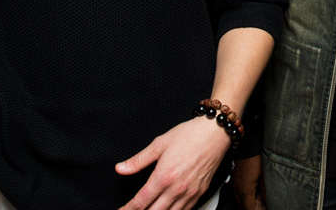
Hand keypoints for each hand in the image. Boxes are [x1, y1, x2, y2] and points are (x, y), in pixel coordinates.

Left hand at [116, 115, 230, 209]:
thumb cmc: (189, 135)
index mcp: (164, 176)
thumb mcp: (159, 144)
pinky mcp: (199, 193)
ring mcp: (189, 193)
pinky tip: (167, 209)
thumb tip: (120, 168)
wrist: (215, 133)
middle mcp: (176, 189)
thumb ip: (138, 160)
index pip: (141, 201)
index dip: (128, 208)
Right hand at [231, 155, 266, 209]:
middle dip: (255, 208)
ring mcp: (237, 186)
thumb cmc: (254, 158)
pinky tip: (258, 194)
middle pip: (246, 207)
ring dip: (252, 203)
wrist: (246, 147)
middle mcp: (238, 191)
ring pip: (243, 201)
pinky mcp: (237, 181)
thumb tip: (268, 200)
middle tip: (265, 206)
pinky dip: (249, 197)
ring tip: (263, 202)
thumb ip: (265, 191)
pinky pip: (241, 194)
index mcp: (245, 191)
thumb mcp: (264, 176)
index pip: (250, 209)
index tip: (265, 209)